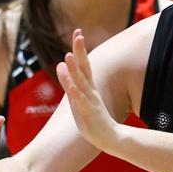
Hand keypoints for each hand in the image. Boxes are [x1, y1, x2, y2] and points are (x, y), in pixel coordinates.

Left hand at [56, 29, 118, 150]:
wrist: (112, 139)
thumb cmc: (94, 120)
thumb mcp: (78, 98)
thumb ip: (69, 81)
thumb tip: (60, 63)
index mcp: (88, 88)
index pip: (84, 64)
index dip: (80, 49)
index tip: (78, 32)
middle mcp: (90, 91)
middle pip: (85, 68)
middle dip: (80, 52)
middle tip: (78, 34)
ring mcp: (90, 101)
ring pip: (81, 83)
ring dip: (75, 70)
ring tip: (68, 55)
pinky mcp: (89, 113)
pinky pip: (81, 101)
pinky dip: (75, 92)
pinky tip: (70, 85)